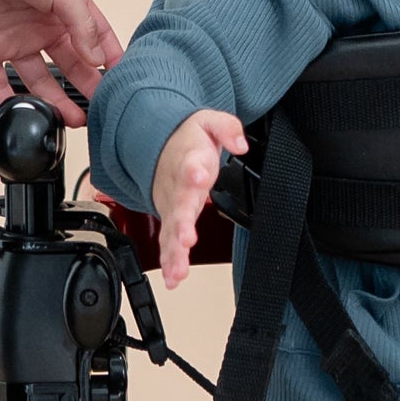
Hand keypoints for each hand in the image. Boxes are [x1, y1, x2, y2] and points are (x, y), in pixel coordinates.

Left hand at [0, 0, 123, 123]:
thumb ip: (84, 27)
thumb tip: (98, 61)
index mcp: (66, 11)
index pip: (95, 40)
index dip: (109, 60)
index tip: (120, 82)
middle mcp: (43, 29)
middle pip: (70, 66)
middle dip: (85, 88)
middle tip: (98, 110)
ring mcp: (16, 42)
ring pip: (38, 81)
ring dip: (55, 102)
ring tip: (73, 120)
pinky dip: (8, 102)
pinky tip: (24, 115)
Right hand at [152, 108, 249, 288]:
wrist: (159, 146)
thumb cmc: (187, 139)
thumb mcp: (210, 122)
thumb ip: (227, 129)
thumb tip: (240, 144)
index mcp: (189, 159)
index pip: (190, 165)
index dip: (193, 172)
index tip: (196, 178)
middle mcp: (177, 186)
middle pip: (178, 206)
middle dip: (180, 225)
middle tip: (185, 240)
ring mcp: (171, 205)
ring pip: (170, 230)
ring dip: (174, 251)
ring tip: (178, 271)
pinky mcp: (170, 219)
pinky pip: (167, 242)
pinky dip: (169, 261)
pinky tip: (174, 278)